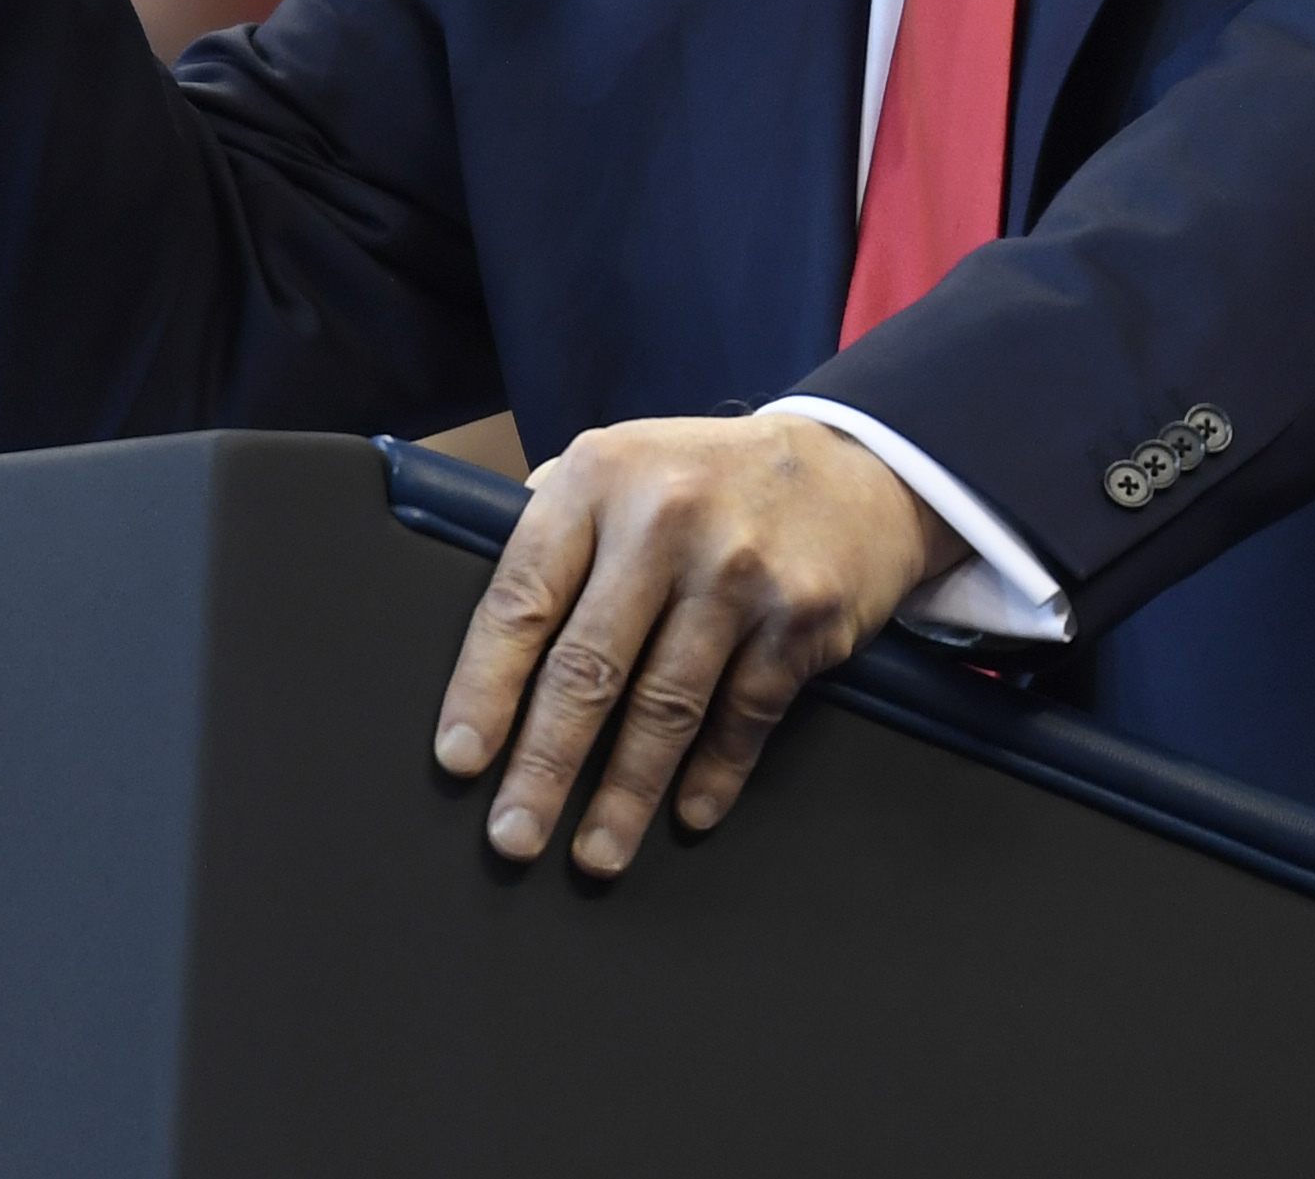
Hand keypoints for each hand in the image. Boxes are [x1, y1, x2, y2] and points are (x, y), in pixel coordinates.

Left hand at [432, 412, 952, 876]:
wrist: (854, 467)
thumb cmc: (707, 479)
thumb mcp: (621, 461)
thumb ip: (553, 519)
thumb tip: (489, 613)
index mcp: (598, 479)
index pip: (522, 598)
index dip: (485, 688)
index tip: (461, 759)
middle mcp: (664, 520)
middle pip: (588, 668)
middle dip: (543, 765)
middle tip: (513, 836)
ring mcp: (739, 571)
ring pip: (665, 707)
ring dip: (625, 793)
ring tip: (595, 853)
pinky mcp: (800, 617)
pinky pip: (743, 716)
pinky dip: (713, 774)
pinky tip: (686, 814)